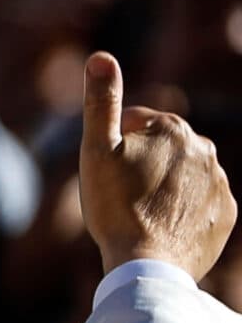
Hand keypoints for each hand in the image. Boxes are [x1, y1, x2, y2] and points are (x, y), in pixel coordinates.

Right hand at [79, 52, 236, 280]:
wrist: (146, 266)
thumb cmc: (114, 207)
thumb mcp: (96, 150)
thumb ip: (100, 102)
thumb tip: (101, 56)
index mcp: (171, 128)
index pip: (136, 123)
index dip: (115, 145)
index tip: (107, 171)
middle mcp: (204, 149)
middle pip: (162, 147)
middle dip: (142, 162)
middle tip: (121, 193)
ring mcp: (219, 183)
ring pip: (183, 174)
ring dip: (163, 184)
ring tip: (141, 211)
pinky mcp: (226, 214)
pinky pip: (201, 202)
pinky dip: (183, 208)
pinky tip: (162, 225)